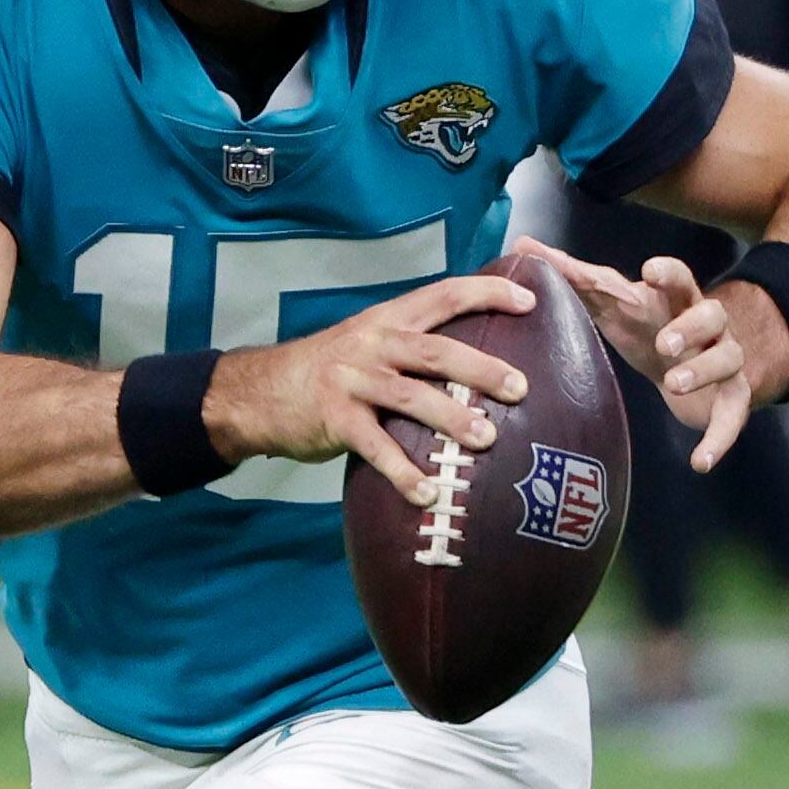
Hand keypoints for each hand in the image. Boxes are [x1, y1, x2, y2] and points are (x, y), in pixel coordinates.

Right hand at [206, 273, 533, 507]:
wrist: (259, 392)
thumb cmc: (329, 371)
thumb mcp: (370, 344)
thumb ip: (414, 350)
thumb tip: (480, 367)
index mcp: (388, 319)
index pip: (444, 295)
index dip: (486, 294)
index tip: (529, 303)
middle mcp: (373, 342)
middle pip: (436, 350)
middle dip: (482, 368)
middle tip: (521, 389)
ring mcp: (352, 379)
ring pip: (410, 395)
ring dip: (451, 418)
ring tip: (486, 440)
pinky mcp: (334, 417)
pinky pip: (375, 447)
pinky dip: (403, 472)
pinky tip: (428, 494)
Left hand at [513, 238, 756, 472]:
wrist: (693, 362)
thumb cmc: (646, 324)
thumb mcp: (612, 302)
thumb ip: (570, 275)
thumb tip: (522, 243)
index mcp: (675, 298)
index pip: (678, 276)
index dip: (668, 274)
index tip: (649, 270)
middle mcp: (706, 325)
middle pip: (712, 314)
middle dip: (691, 326)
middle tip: (664, 343)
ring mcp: (723, 359)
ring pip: (727, 358)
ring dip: (703, 372)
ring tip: (672, 386)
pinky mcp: (730, 397)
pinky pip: (734, 416)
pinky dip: (719, 439)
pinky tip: (700, 462)